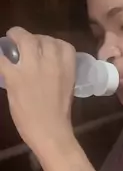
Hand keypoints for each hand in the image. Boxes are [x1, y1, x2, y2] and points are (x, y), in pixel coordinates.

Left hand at [0, 27, 75, 152]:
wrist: (50, 132)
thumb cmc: (60, 116)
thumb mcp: (67, 88)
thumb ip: (59, 72)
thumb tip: (45, 66)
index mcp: (68, 68)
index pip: (63, 45)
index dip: (53, 44)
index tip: (46, 50)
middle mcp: (51, 63)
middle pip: (42, 38)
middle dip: (33, 39)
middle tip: (25, 47)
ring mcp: (32, 68)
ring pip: (23, 38)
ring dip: (16, 39)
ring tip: (11, 48)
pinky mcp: (14, 77)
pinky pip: (2, 58)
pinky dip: (0, 57)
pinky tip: (1, 61)